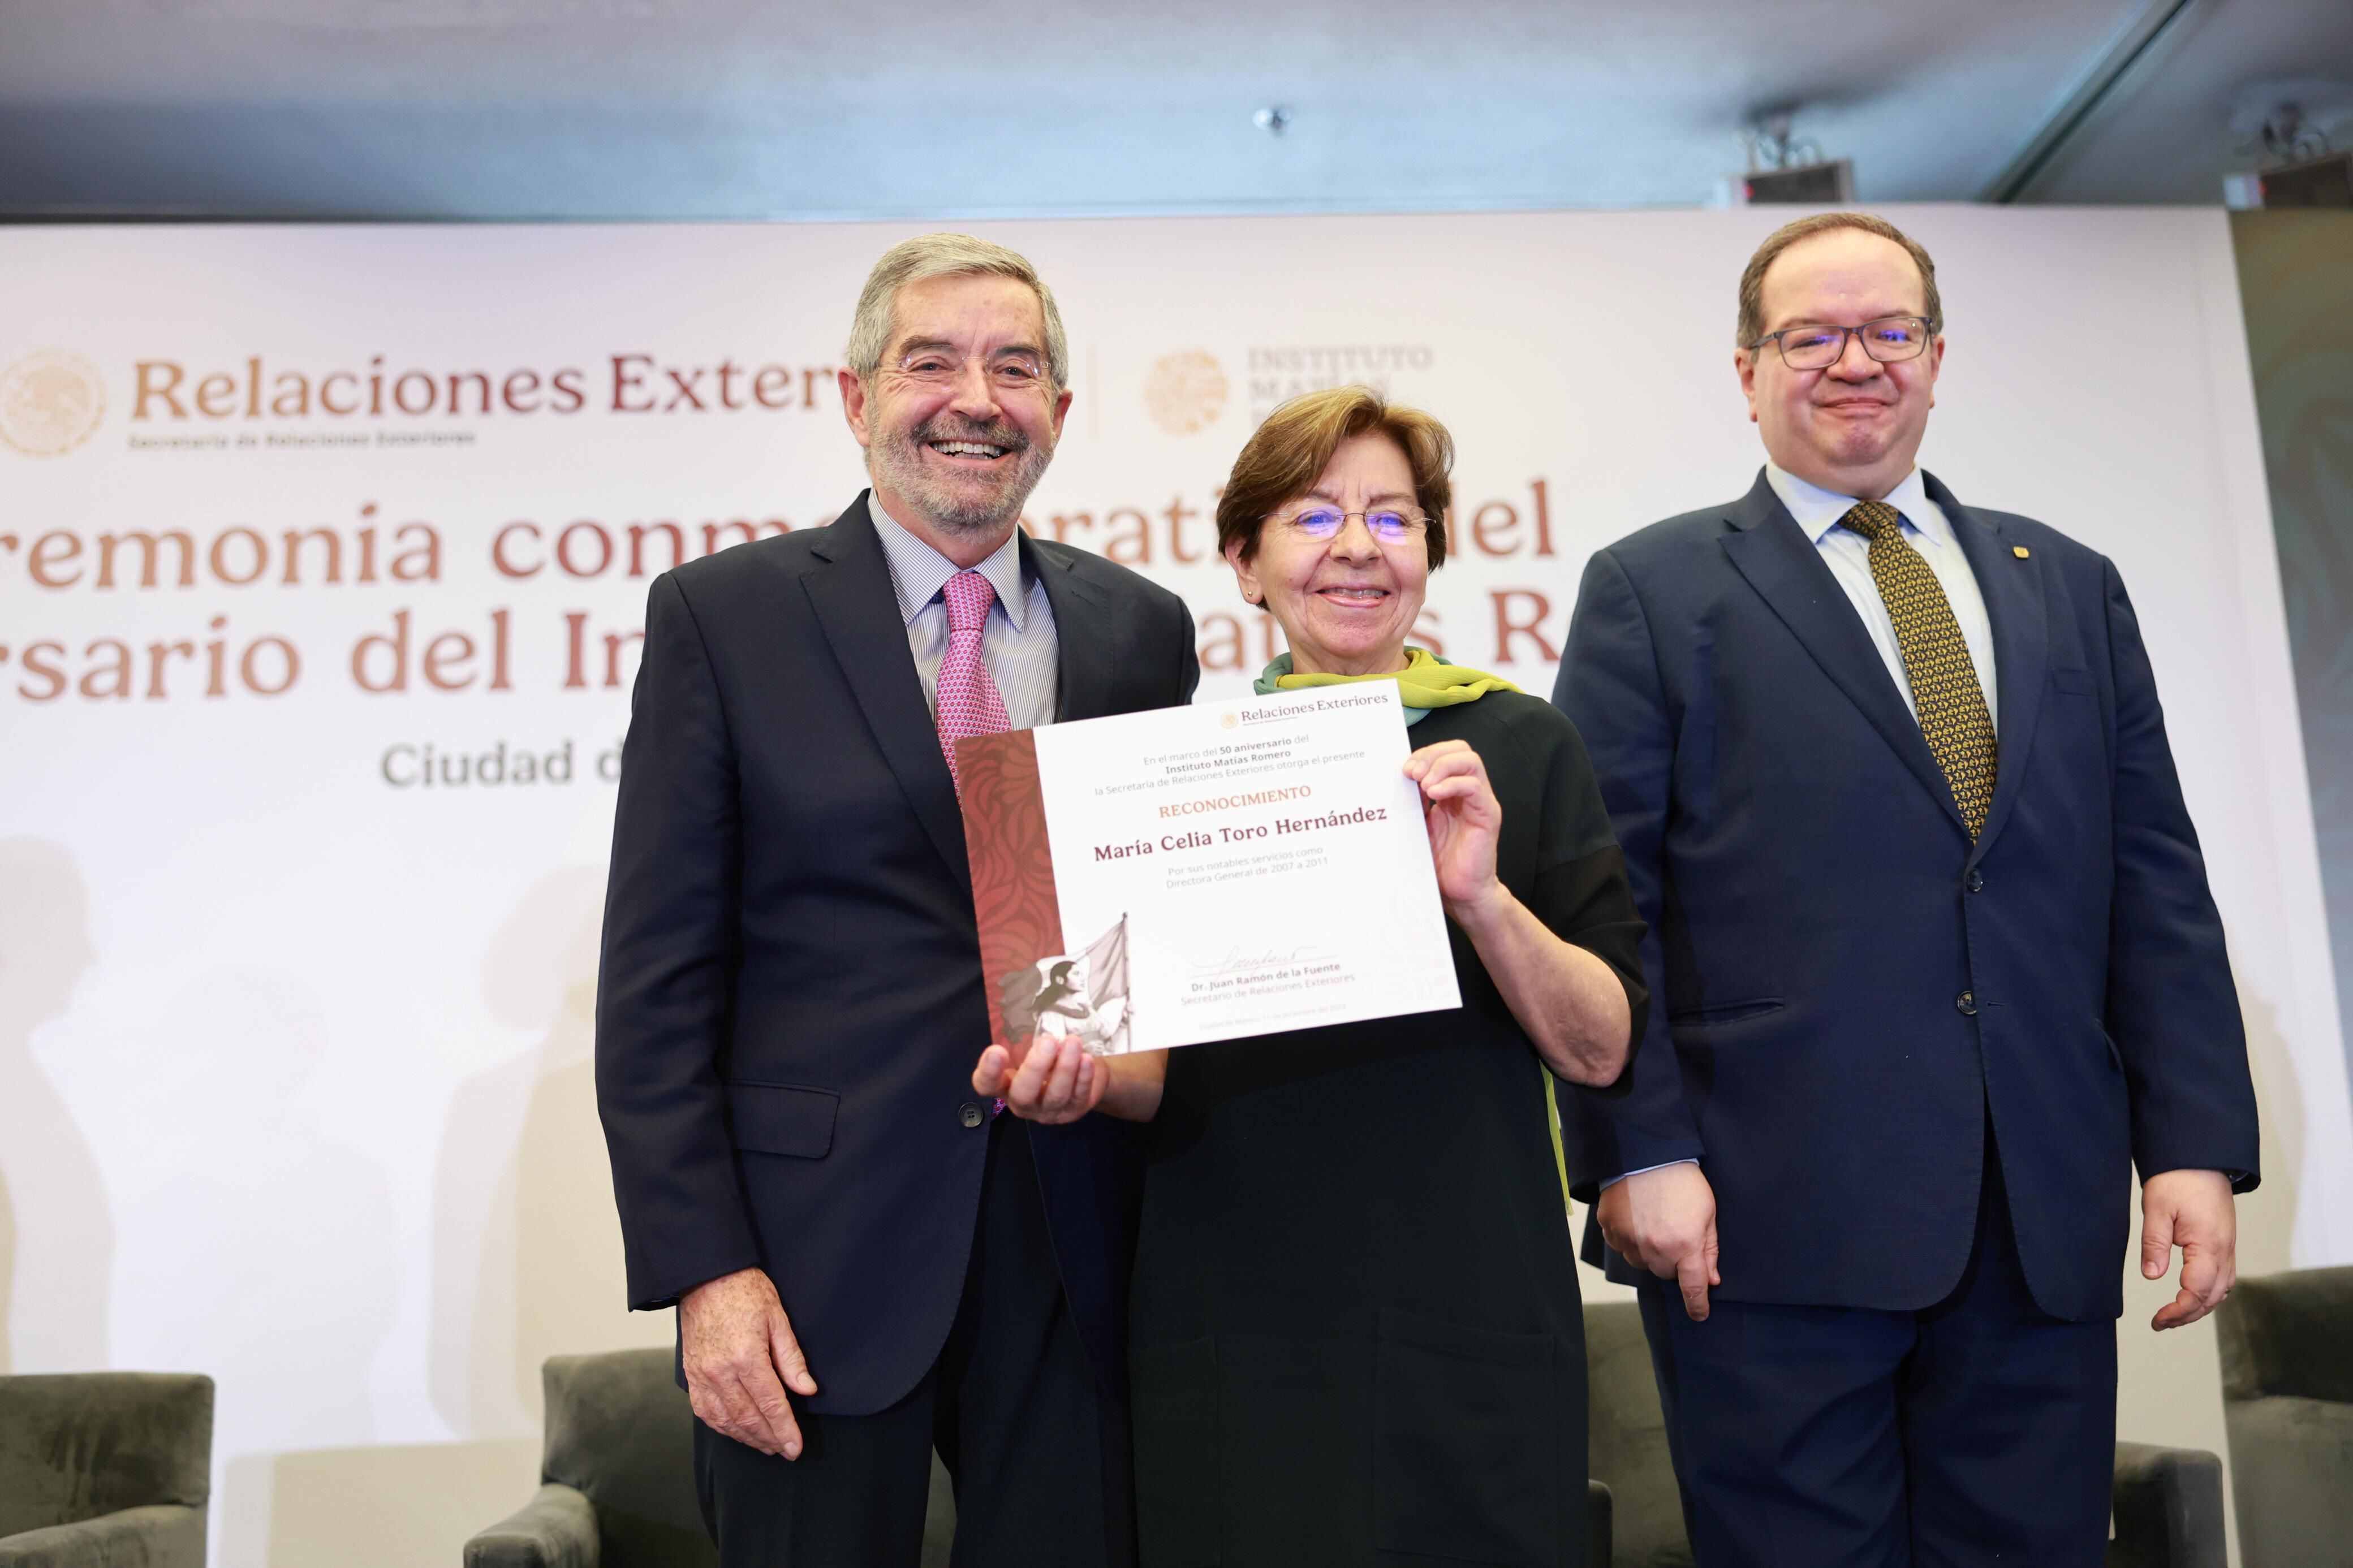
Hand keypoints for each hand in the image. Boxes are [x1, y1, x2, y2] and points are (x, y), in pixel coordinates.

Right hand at [680, 1267, 818, 1457]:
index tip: (796, 1448)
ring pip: (725, 1421)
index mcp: (746, 1356)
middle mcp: (720, 1372)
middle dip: (770, 1439)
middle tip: (785, 1450)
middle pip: (748, 1419)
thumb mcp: (777, 1318)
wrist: (704, 1277)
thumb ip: (791, 1358)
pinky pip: (705, 1412)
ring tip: (767, 1445)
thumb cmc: (745, 1292)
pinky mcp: (690, 1376)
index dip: (785, 1430)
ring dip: (747, 1438)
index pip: (771, 1404)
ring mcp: (701, 1376)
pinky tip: (737, 1432)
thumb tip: (807, 1390)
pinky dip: (723, 1427)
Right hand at [973, 1033, 1104, 1123]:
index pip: (987, 1084)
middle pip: (1023, 1094)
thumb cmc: (1050, 1057)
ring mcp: (1049, 1111)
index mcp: (1005, 1085)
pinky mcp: (1074, 1110)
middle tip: (1048, 1041)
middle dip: (1035, 1067)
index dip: (988, 1072)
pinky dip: (1083, 1078)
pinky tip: (1087, 1060)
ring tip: (1073, 1042)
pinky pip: (1079, 1096)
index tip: (996, 1050)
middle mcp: (1023, 1103)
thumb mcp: (1033, 1049)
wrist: (1083, 1074)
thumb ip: (1025, 1038)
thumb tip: (1031, 1009)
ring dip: (1065, 1068)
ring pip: (1055, 1095)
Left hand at [1403, 740, 1502, 915]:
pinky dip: (1453, 784)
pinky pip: (1475, 787)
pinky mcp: (1488, 815)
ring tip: (1423, 784)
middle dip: (1432, 754)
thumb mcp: (1417, 826)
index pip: (1445, 753)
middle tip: (1412, 773)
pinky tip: (1435, 794)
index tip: (1403, 769)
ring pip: (1470, 761)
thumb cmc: (1440, 864)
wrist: (1460, 894)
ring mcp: (1480, 802)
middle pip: (1459, 749)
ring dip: (1442, 766)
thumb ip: (1411, 802)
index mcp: (1451, 792)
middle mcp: (1468, 792)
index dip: (1424, 754)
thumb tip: (1394, 780)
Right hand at [1596, 1162, 1720, 1320]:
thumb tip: (1711, 1279)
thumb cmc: (1682, 1180)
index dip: (1697, 1305)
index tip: (1700, 1314)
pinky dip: (1629, 1237)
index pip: (1692, 1288)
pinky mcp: (1610, 1228)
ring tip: (1654, 1221)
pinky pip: (1621, 1245)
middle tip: (1676, 1234)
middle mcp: (1655, 1249)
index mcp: (1684, 1246)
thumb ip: (1710, 1249)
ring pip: (1642, 1261)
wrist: (1645, 1151)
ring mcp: (1629, 1240)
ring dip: (1649, 1251)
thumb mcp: (1708, 1212)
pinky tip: (1637, 1217)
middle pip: (1665, 1273)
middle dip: (1673, 1261)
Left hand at [2140, 1169, 2236, 1330]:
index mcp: (2209, 1245)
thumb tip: (2150, 1275)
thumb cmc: (2178, 1179)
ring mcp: (2228, 1247)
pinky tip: (2191, 1294)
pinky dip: (2209, 1292)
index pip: (2197, 1291)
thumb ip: (2154, 1243)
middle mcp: (2225, 1251)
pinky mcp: (2225, 1243)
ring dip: (2200, 1306)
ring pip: (2221, 1290)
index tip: (2157, 1320)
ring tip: (2173, 1315)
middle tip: (2161, 1323)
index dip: (2178, 1311)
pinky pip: (2223, 1277)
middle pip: (2212, 1297)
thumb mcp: (2157, 1208)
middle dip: (2188, 1315)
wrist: (2201, 1158)